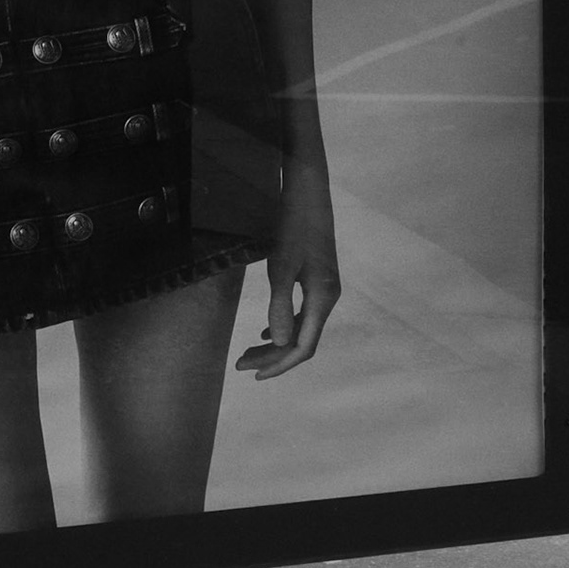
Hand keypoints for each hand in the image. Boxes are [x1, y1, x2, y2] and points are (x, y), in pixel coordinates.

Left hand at [234, 189, 340, 380]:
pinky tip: (265, 332)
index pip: (303, 347)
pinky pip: (301, 315)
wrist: (309, 194)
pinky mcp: (317, 281)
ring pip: (300, 329)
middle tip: (241, 365)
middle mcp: (327, 300)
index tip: (253, 373)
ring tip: (248, 353)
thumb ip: (280, 306)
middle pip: (301, 342)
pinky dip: (282, 327)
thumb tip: (277, 344)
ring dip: (275, 344)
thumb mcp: (281, 266)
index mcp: (322, 299)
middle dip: (272, 358)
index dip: (279, 364)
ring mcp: (324, 291)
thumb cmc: (293, 226)